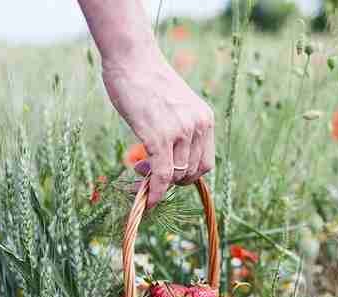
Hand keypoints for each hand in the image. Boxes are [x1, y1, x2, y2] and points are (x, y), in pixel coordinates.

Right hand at [102, 52, 214, 207]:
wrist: (131, 58)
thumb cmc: (147, 80)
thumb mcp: (175, 107)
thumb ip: (180, 130)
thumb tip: (171, 162)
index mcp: (205, 119)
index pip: (205, 164)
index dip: (187, 176)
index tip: (168, 173)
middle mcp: (198, 126)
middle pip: (191, 173)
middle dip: (170, 180)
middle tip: (147, 170)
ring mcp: (180, 131)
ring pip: (175, 176)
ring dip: (157, 182)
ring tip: (139, 168)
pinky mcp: (159, 136)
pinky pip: (162, 175)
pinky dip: (155, 192)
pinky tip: (146, 198)